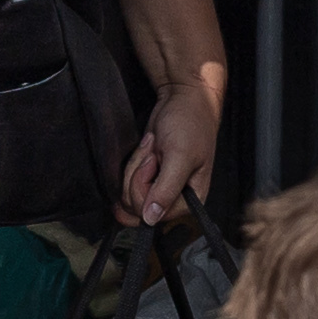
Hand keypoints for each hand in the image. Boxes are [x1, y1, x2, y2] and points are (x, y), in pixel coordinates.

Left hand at [117, 79, 219, 229]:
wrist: (182, 99)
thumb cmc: (189, 124)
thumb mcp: (180, 157)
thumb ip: (166, 190)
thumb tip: (151, 219)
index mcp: (190, 200)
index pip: (153, 214)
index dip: (144, 188)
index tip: (154, 162)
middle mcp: (175, 198)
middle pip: (137, 205)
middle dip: (138, 174)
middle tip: (154, 153)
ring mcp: (159, 187)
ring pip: (129, 193)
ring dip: (136, 165)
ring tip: (153, 147)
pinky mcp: (147, 176)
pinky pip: (127, 181)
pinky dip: (132, 163)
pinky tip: (148, 148)